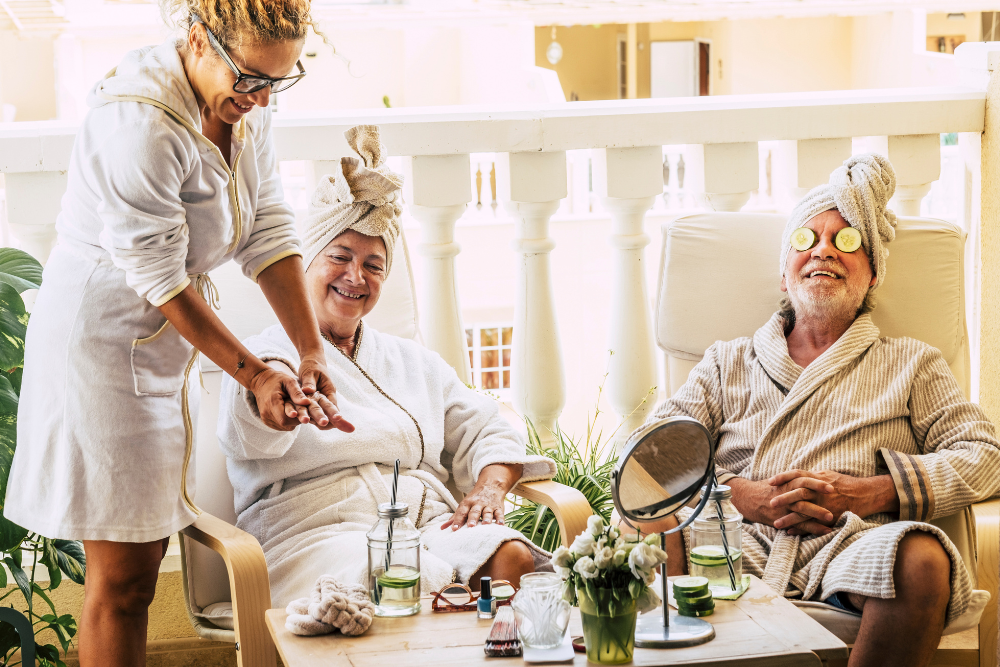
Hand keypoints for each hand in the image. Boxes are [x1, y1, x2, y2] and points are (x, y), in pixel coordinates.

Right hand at [249, 368, 313, 431]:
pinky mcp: (266, 421)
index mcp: (271, 402)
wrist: (261, 381)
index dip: (296, 418)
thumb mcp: (289, 381)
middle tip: (304, 412)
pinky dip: (287, 422)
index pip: (284, 418)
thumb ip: (297, 392)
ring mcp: (265, 418)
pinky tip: (291, 413)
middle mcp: (266, 413)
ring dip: (292, 421)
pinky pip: (280, 426)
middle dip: (296, 420)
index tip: (306, 414)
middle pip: (285, 424)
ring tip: (297, 411)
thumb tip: (307, 402)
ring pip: (283, 427)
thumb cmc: (277, 379)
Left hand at [298, 356, 353, 432]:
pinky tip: (309, 422)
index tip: (337, 418)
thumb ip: (309, 382)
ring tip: (322, 427)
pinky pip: (314, 412)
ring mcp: (320, 401)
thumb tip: (308, 390)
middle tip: (328, 425)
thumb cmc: (311, 366)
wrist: (312, 363)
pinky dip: (313, 418)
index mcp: (329, 390)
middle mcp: (326, 397)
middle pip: (330, 411)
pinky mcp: (313, 403)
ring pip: (322, 414)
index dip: (334, 411)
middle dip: (332, 419)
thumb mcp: (309, 372)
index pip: (333, 403)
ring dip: (322, 421)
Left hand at [441, 463, 521, 530]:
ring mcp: (489, 505)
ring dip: (487, 519)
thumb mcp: (464, 505)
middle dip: (473, 518)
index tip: (454, 529)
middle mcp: (478, 504)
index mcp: (467, 503)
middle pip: (475, 511)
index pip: (461, 512)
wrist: (491, 486)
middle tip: (470, 526)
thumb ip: (454, 517)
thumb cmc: (475, 499)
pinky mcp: (498, 508)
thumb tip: (442, 528)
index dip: (457, 520)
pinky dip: (500, 519)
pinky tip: (500, 525)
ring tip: (486, 525)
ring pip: (488, 512)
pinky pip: (500, 513)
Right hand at [728, 477, 833, 536]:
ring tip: (831, 518)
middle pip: (804, 493)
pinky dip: (812, 528)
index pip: (804, 479)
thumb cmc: (768, 489)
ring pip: (802, 509)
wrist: (748, 498)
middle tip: (836, 499)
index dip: (817, 483)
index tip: (831, 486)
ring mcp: (783, 507)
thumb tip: (818, 476)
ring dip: (817, 513)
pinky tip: (825, 531)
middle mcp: (785, 494)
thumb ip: (798, 480)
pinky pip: (798, 524)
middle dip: (820, 497)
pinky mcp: (781, 518)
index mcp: (787, 482)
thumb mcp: (782, 481)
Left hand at [768, 470, 897, 534]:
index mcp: (818, 478)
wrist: (865, 494)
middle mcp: (820, 491)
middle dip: (783, 498)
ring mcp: (825, 505)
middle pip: (798, 493)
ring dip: (789, 519)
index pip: (797, 474)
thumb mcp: (828, 475)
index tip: (770, 481)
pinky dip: (802, 529)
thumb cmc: (845, 484)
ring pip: (804, 512)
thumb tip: (798, 475)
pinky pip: (814, 524)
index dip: (783, 477)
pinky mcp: (830, 517)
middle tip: (770, 503)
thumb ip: (812, 476)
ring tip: (776, 524)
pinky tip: (791, 532)